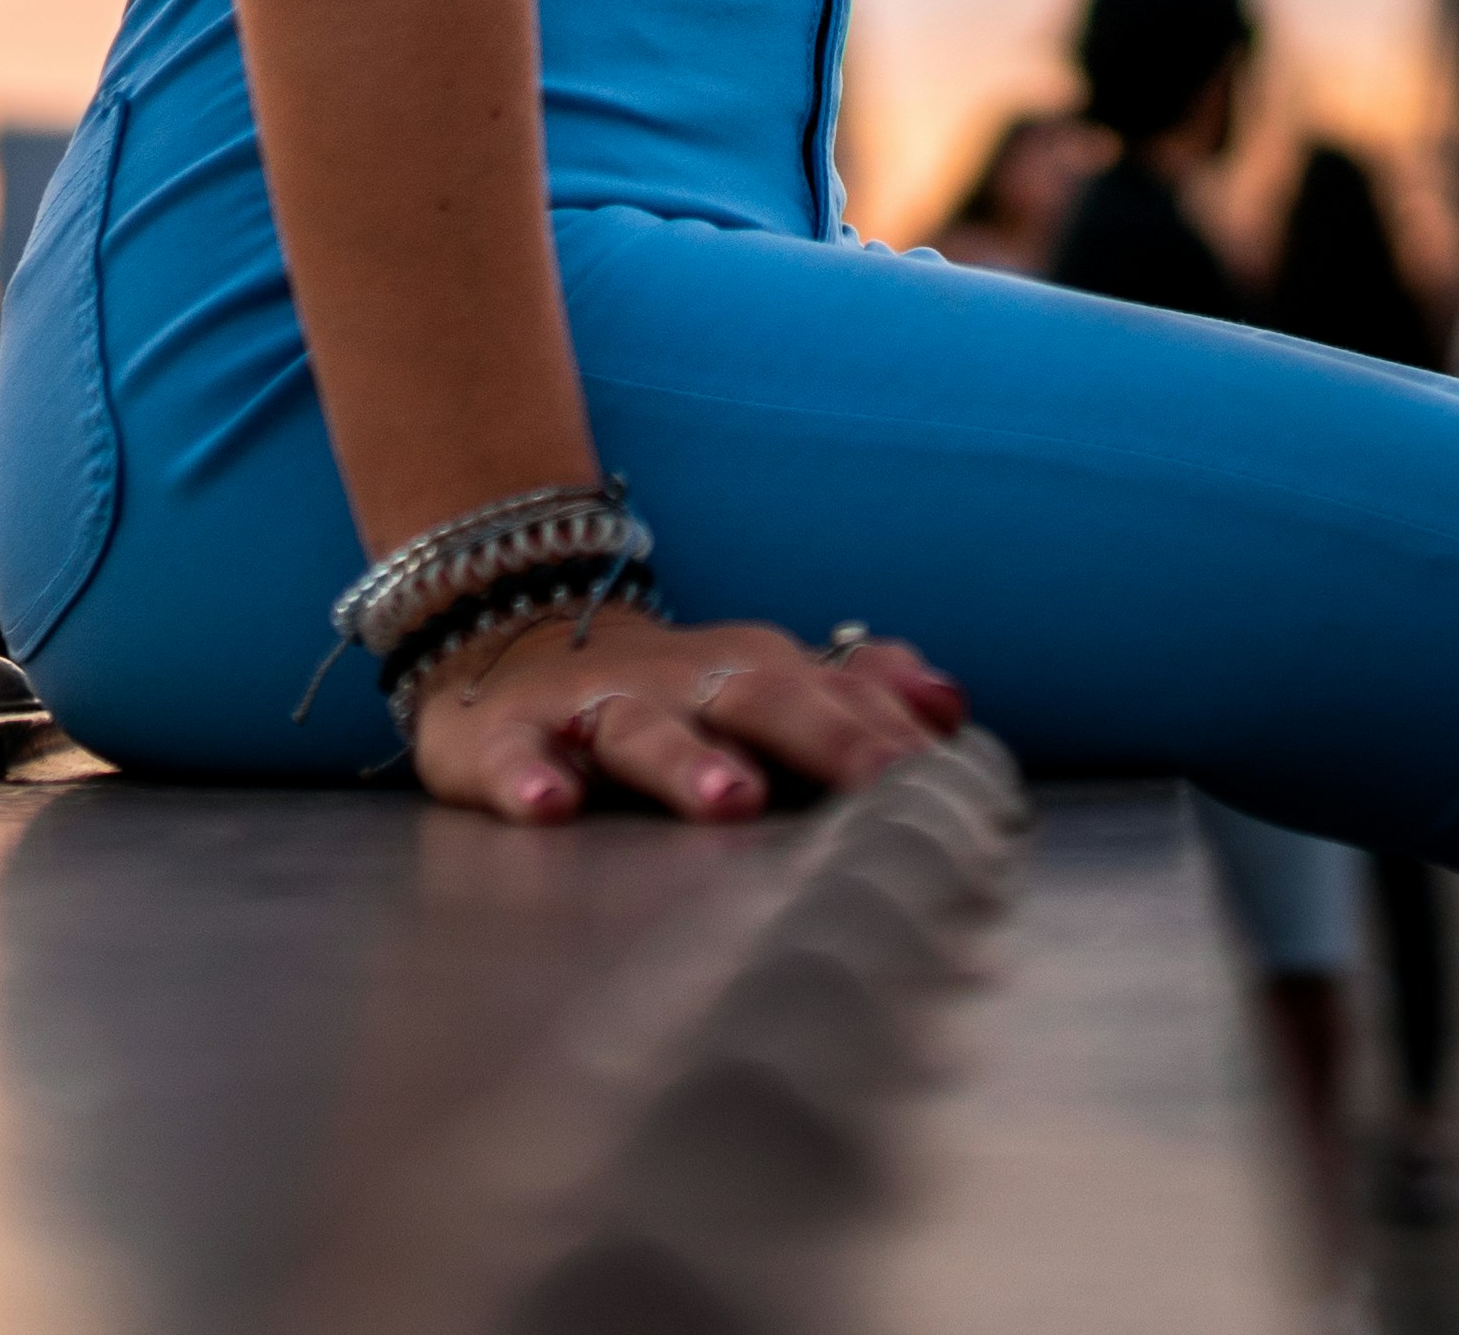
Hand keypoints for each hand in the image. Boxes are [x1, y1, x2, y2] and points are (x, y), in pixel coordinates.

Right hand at [410, 607, 965, 825]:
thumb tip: (951, 705)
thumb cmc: (672, 693)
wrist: (510, 649)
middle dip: (824, 739)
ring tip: (731, 801)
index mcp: (756, 670)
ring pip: (646, 729)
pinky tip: (551, 809)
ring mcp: (595, 708)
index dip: (893, 737)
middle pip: (762, 698)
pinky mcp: (507, 739)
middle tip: (880, 785)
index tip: (951, 785)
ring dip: (690, 761)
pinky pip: (518, 758)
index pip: (840, 696)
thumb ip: (860, 692)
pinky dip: (531, 780)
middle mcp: (684, 681)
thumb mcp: (766, 681)